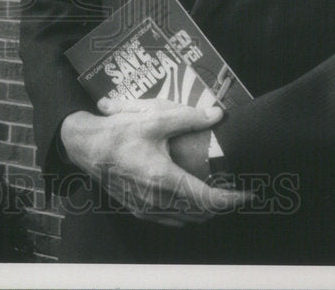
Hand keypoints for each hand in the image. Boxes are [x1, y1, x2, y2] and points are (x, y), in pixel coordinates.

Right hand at [59, 98, 252, 226]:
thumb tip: (217, 114)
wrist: (85, 147)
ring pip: (187, 220)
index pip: (208, 199)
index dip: (232, 199)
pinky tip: (189, 199)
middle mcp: (157, 200)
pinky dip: (187, 214)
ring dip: (205, 211)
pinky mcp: (138, 210)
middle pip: (201, 214)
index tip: (248, 193)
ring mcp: (146, 209)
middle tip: (235, 190)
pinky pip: (171, 220)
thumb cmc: (117, 132)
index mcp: (163, 179)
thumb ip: (187, 117)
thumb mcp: (153, 119)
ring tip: (217, 195)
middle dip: (222, 205)